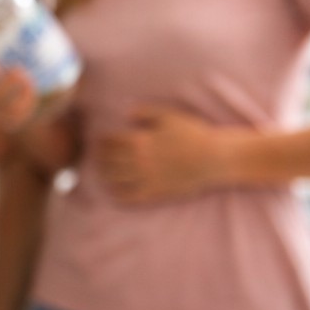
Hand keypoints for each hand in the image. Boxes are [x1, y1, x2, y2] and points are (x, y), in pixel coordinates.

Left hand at [96, 104, 239, 203]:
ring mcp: (146, 178)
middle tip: (94, 157)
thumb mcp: (170, 116)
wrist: (215, 158)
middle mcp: (139, 160)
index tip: (96, 142)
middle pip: (108, 161)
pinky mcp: (155, 192)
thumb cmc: (193, 134)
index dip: (100, 142)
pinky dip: (117, 195)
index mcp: (141, 140)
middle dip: (98, 158)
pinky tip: (112, 192)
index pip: (110, 142)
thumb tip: (127, 113)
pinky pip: (129, 197)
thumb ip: (146, 112)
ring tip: (99, 173)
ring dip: (103, 175)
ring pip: (115, 178)